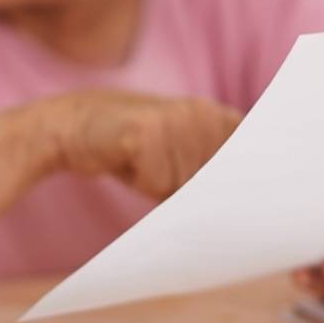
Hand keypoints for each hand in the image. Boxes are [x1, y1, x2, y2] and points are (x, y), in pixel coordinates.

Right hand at [45, 90, 242, 198]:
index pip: (243, 172)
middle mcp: (204, 112)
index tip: (194, 183)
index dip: (218, 190)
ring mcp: (177, 118)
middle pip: (211, 185)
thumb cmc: (138, 149)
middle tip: (159, 165)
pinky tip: (128, 159)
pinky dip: (141, 182)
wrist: (80, 123)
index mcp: (221, 117)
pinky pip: (157, 184)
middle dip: (185, 188)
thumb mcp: (185, 158)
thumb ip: (215, 174)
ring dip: (161, 185)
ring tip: (144, 161)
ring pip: (183, 186)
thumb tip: (238, 210)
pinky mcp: (147, 131)